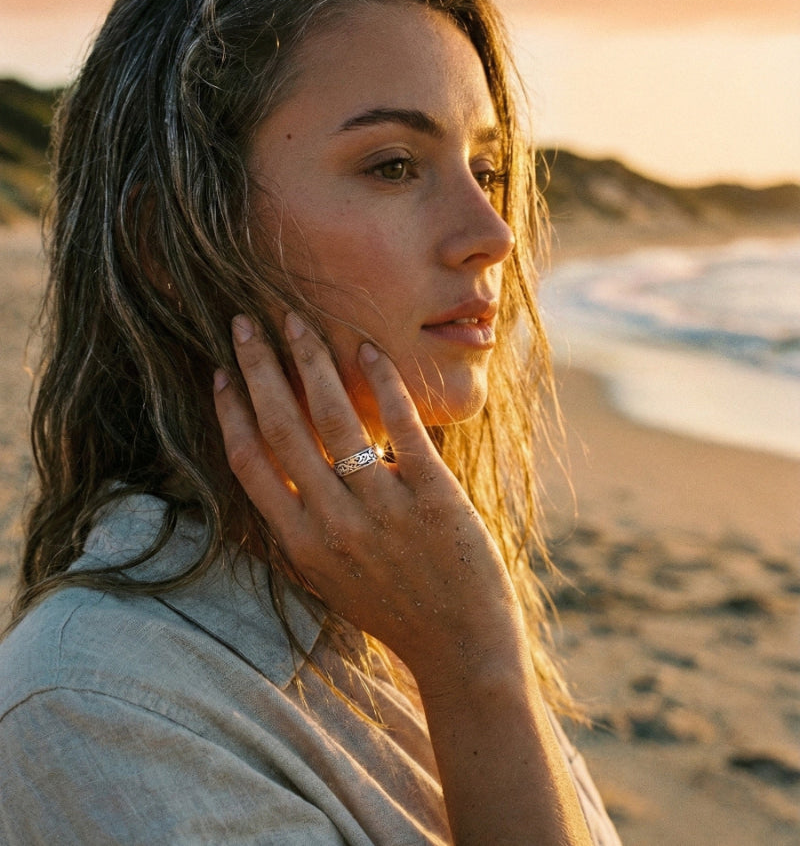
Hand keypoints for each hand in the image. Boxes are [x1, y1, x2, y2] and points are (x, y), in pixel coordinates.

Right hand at [212, 312, 523, 684]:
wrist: (462, 649)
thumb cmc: (393, 607)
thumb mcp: (328, 577)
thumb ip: (299, 525)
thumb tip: (274, 467)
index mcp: (300, 545)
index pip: (249, 464)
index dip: (230, 411)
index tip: (221, 371)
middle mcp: (333, 525)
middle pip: (281, 428)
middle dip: (259, 367)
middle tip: (245, 320)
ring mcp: (383, 510)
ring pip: (334, 418)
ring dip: (311, 360)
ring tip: (297, 320)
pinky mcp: (433, 496)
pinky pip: (402, 427)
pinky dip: (383, 383)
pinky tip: (370, 348)